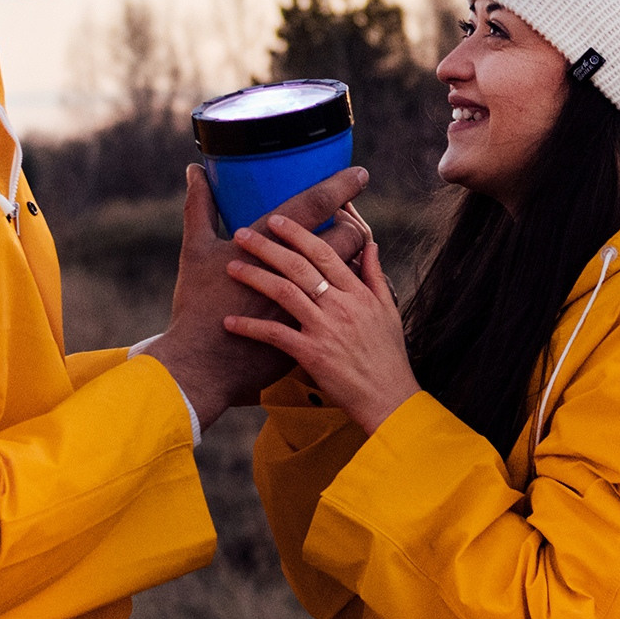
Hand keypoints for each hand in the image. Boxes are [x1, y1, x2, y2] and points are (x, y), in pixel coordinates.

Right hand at [150, 165, 370, 423]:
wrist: (204, 365)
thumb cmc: (197, 305)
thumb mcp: (195, 251)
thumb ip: (199, 207)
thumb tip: (194, 170)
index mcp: (269, 246)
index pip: (313, 205)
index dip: (339, 186)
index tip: (358, 173)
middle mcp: (297, 273)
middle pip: (343, 237)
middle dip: (352, 224)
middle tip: (350, 215)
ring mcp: (309, 303)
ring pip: (348, 270)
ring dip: (351, 256)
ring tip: (348, 248)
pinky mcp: (313, 329)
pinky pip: (341, 303)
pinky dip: (345, 290)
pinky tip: (342, 284)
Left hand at [222, 214, 418, 436]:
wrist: (390, 399)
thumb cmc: (388, 356)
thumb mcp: (388, 311)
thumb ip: (374, 275)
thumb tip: (370, 244)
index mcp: (358, 292)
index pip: (326, 252)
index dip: (299, 233)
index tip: (277, 219)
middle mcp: (341, 305)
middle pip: (300, 266)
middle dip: (269, 246)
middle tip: (242, 233)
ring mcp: (326, 329)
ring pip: (285, 293)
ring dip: (254, 277)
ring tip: (231, 267)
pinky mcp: (312, 354)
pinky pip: (275, 335)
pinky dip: (251, 327)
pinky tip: (230, 322)